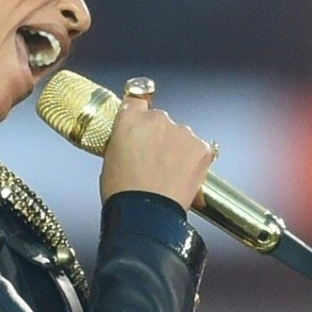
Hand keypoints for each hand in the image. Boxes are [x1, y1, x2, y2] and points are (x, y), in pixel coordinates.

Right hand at [99, 96, 215, 209]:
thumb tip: (130, 139)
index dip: (140, 108)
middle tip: (152, 159)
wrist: (146, 214)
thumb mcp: (110, 158)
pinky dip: (193, 160)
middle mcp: (157, 120)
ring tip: (168, 173)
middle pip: (160, 119)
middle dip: (158, 135)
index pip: (136, 97)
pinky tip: (182, 176)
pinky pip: (198, 148)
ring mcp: (182, 133)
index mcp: (129, 120)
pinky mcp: (201, 148)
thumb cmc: (123, 192)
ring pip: (180, 134)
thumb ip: (123, 138)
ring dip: (176, 148)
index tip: (141, 114)